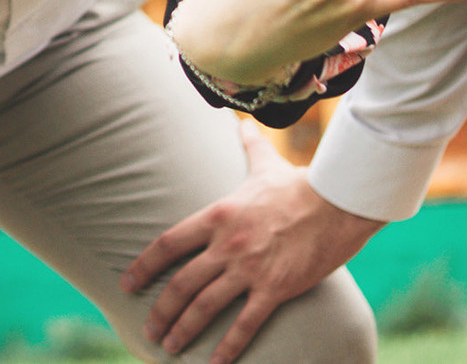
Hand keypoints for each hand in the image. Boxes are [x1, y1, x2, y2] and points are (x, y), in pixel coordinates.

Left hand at [123, 137, 380, 363]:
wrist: (338, 204)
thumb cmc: (300, 184)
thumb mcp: (266, 164)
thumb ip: (248, 147)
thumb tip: (242, 125)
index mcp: (217, 216)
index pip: (168, 244)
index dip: (144, 266)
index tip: (127, 284)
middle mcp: (227, 245)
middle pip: (181, 283)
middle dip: (160, 310)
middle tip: (148, 329)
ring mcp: (250, 269)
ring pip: (205, 306)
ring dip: (183, 329)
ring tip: (169, 346)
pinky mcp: (275, 289)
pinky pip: (245, 324)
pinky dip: (227, 347)